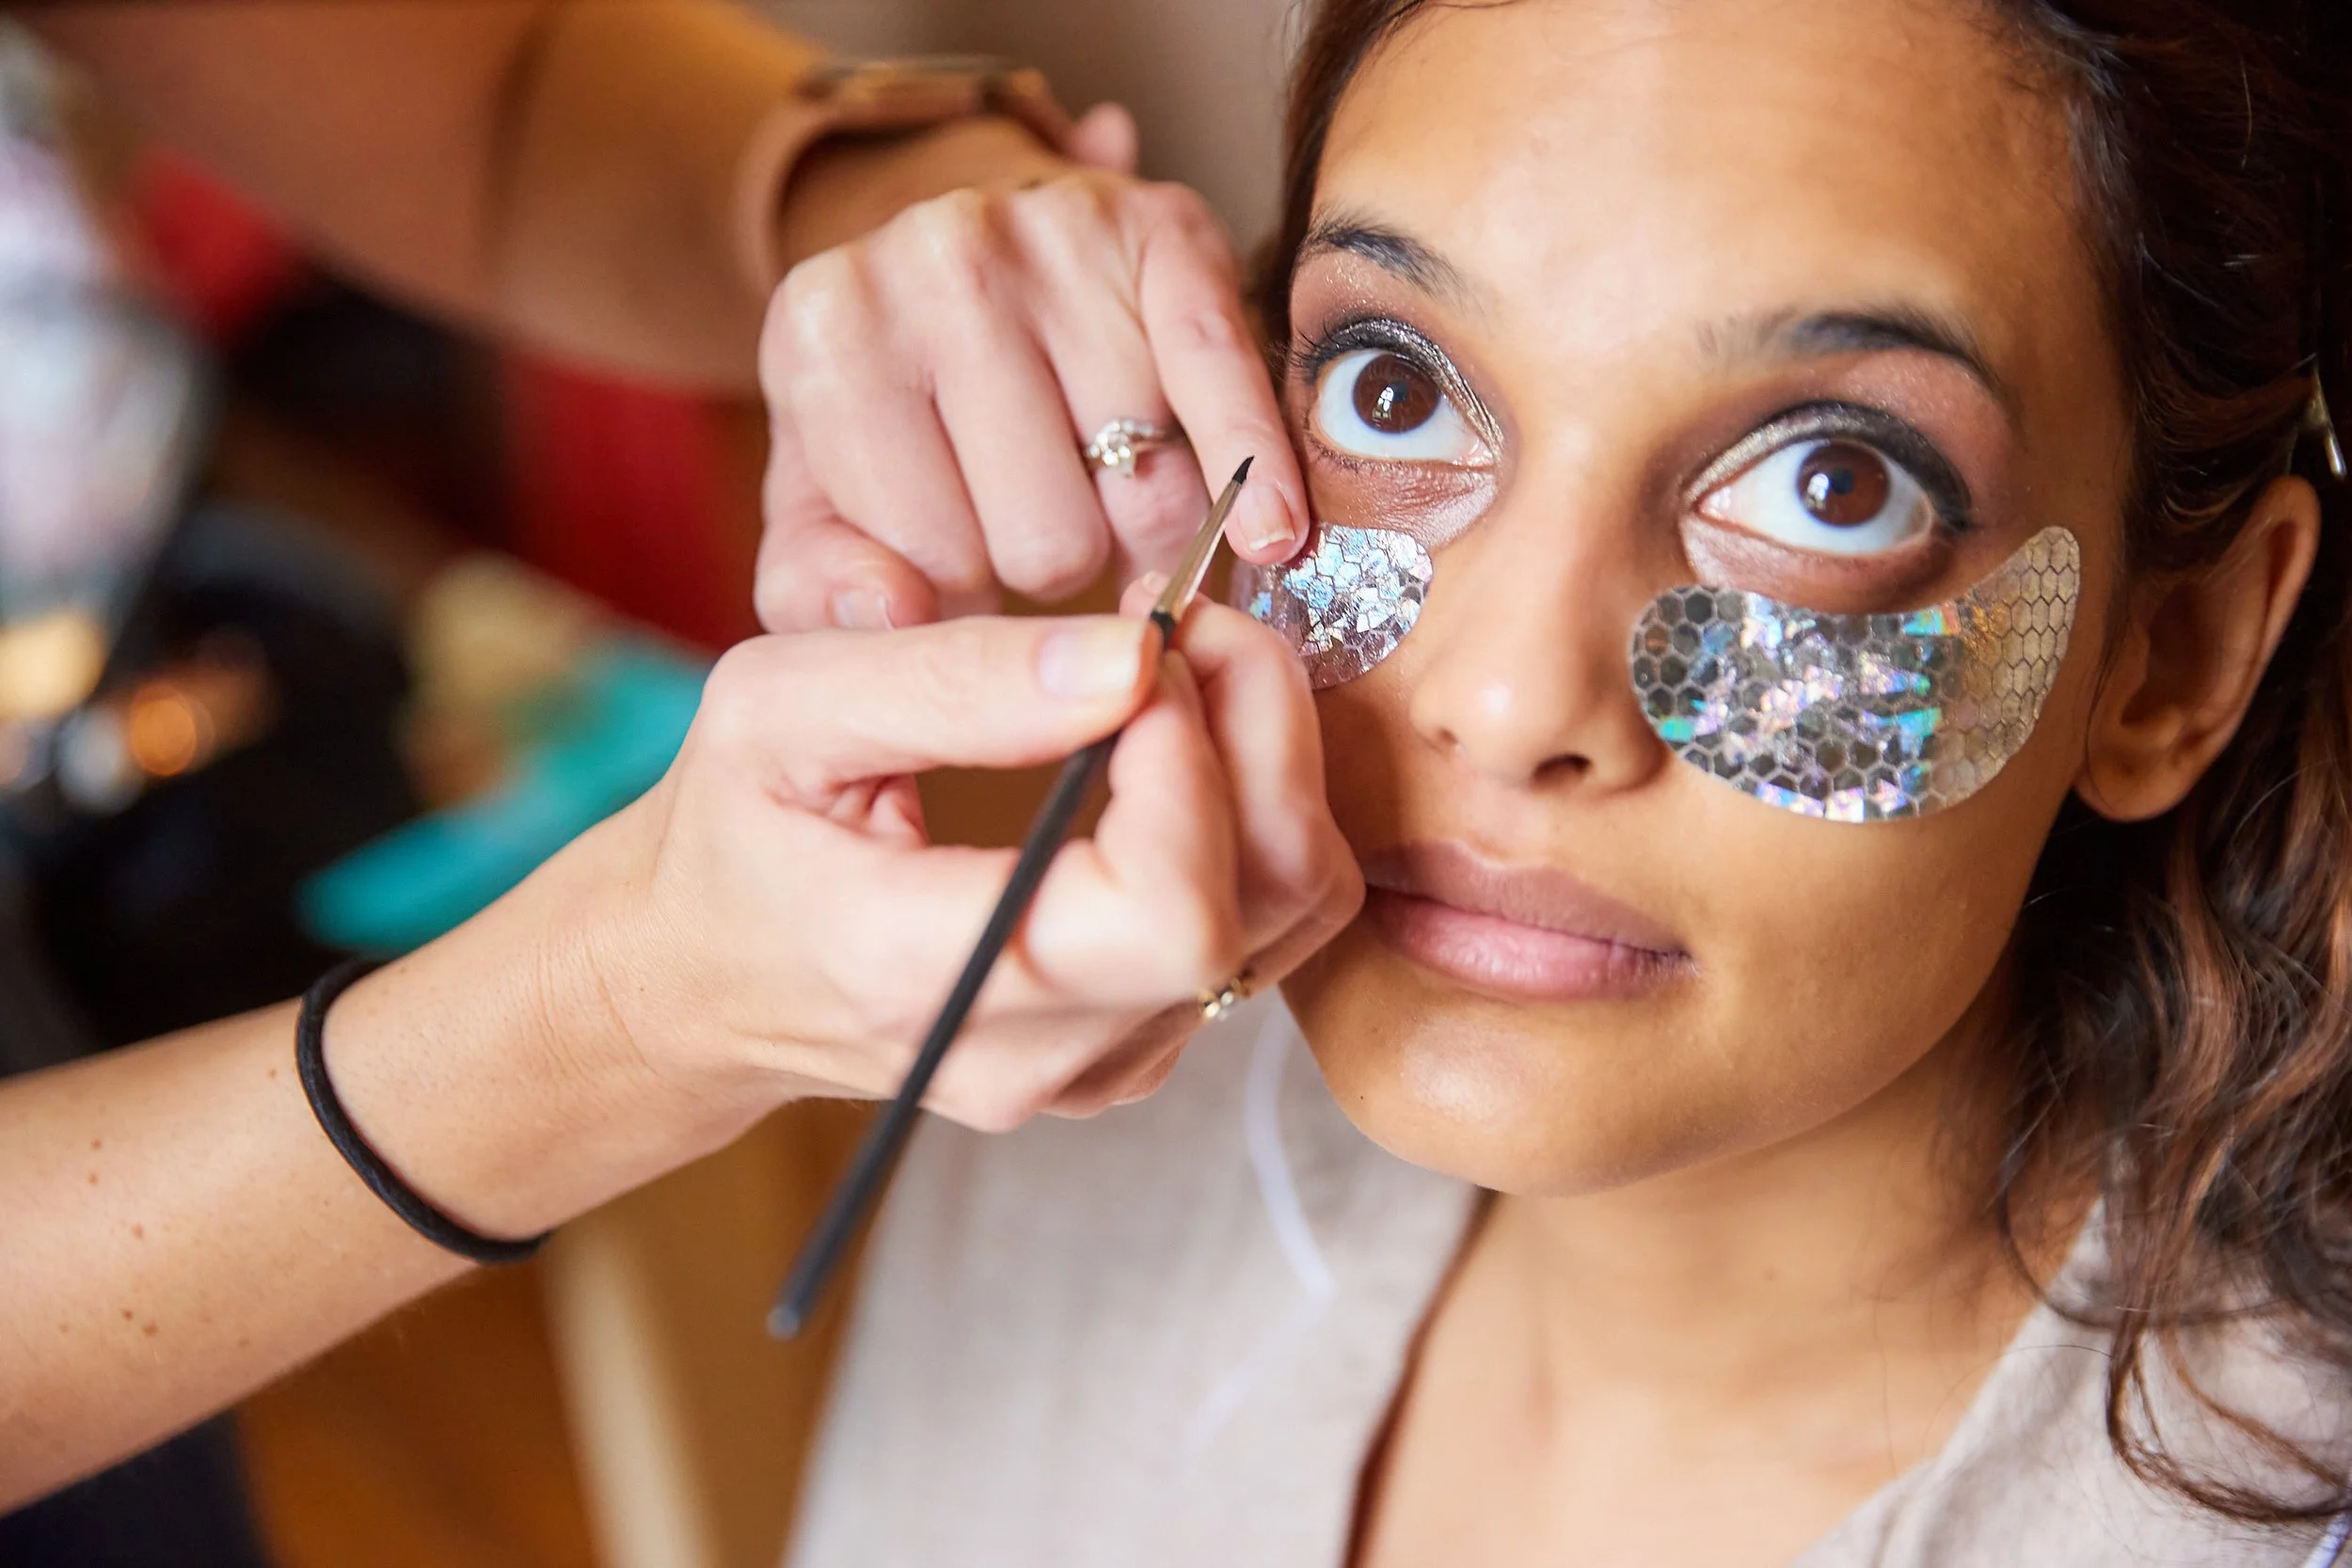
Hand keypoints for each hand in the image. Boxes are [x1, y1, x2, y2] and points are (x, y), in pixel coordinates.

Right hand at [579, 602, 1359, 1130]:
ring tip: (1187, 671)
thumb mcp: (780, 708)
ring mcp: (1096, 1069)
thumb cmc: (731, 831)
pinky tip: (1177, 745)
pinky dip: (1256, 821)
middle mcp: (1033, 1054)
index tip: (1140, 649)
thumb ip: (952, 680)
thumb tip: (1132, 660)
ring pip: (1291, 921)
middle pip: (1259, 909)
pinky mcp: (1134, 1050)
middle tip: (1187, 626)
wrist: (702, 977)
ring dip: (1275, 769)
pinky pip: (1266, 934)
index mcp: (927, 976)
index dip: (1192, 760)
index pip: (1166, 913)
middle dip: (1259, 733)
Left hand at [754, 156, 1310, 633]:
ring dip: (1140, 533)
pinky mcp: (1164, 228)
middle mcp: (934, 260)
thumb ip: (824, 589)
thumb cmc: (890, 422)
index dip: (963, 595)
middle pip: (1049, 539)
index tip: (966, 570)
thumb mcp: (818, 509)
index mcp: (823, 337)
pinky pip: (1226, 383)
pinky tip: (1268, 533)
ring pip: (1147, 493)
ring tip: (1102, 499)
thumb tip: (900, 618)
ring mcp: (1054, 233)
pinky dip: (1253, 472)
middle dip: (1052, 568)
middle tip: (1039, 530)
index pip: (933, 560)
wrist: (952, 264)